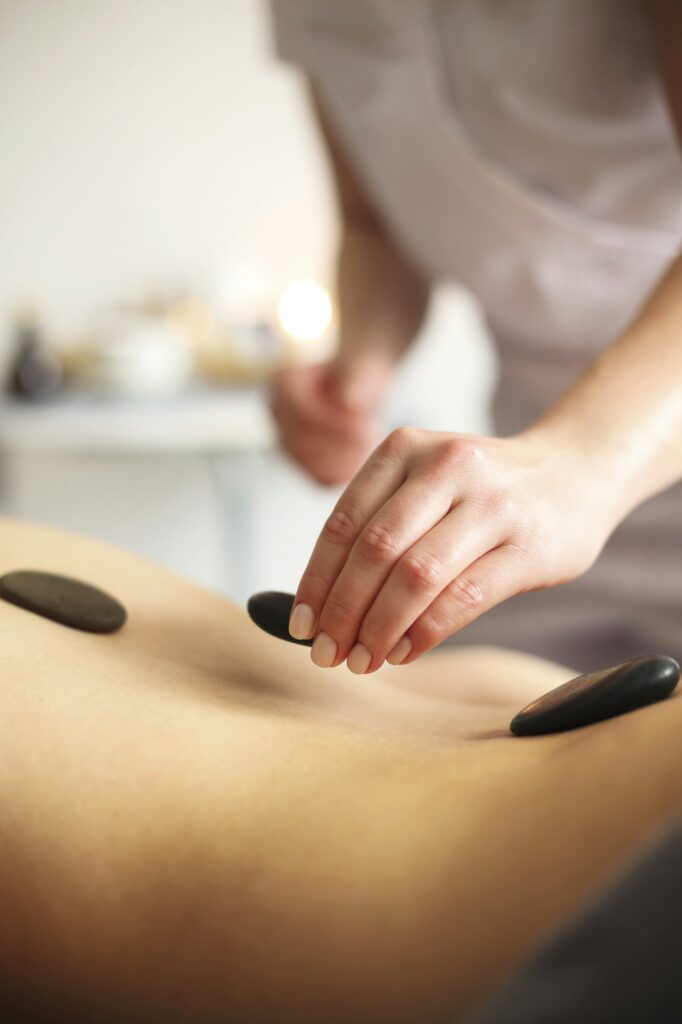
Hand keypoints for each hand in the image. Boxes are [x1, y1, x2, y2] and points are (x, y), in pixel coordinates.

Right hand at [269, 352, 392, 485]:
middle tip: (371, 433)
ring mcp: (288, 442)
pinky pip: (322, 478)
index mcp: (283, 384)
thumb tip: (347, 401)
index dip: (332, 421)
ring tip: (369, 440)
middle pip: (302, 442)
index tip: (364, 423)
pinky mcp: (304, 463)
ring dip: (346, 457)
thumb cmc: (358, 374)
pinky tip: (364, 455)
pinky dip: (346, 471)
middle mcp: (278, 415)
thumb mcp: (363, 365)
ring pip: (312, 465)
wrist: (359, 387)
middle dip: (342, 442)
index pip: (298, 411)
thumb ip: (356, 376)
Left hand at [287, 427, 619, 671]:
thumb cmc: (483, 491)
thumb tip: (319, 607)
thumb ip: (378, 525)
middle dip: (342, 611)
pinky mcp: (526, 546)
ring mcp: (491, 504)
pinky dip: (424, 633)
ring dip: (379, 628)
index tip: (301, 625)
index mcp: (405, 448)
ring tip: (362, 660)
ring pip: (416, 576)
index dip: (316, 580)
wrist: (576, 472)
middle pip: (375, 550)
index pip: (344, 522)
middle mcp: (446, 466)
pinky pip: (463, 598)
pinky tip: (404, 652)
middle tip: (326, 653)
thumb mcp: (425, 481)